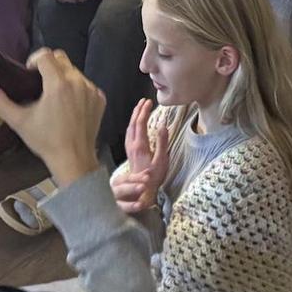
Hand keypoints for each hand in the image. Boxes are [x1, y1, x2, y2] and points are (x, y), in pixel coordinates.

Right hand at [0, 48, 104, 187]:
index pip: (46, 55)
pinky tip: (67, 104)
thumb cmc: (46, 141)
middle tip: (38, 82)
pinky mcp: (100, 98)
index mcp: (58, 84)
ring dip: (62, 76)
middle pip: (61, 58)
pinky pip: (85, 84)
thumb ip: (0, 101)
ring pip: (74, 71)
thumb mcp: (19, 121)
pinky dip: (76, 88)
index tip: (28, 74)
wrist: (74, 159)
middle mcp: (78, 82)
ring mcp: (91, 90)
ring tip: (52, 95)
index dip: (34, 60)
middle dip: (48, 65)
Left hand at [112, 98, 170, 213]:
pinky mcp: (130, 152)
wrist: (142, 190)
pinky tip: (135, 124)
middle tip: (144, 100)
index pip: (141, 123)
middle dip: (138, 110)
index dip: (144, 111)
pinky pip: (129, 133)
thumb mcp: (162, 160)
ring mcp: (129, 148)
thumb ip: (162, 142)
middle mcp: (132, 145)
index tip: (149, 102)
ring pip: (129, 127)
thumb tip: (162, 126)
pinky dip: (132, 124)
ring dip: (134, 116)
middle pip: (133, 123)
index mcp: (140, 145)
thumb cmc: (154, 176)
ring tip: (140, 108)